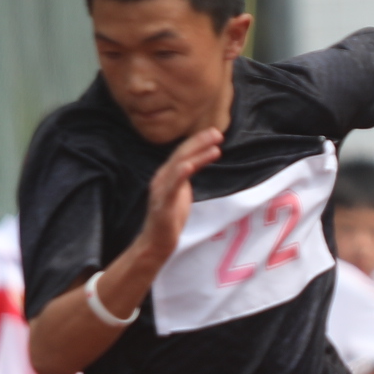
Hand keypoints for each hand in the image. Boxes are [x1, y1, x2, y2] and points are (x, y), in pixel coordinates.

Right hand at [137, 126, 224, 267]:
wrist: (157, 242)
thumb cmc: (170, 217)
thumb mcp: (181, 191)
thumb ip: (185, 175)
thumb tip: (197, 161)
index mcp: (166, 174)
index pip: (183, 153)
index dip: (197, 141)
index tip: (214, 132)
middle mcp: (162, 178)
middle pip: (181, 154)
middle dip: (199, 142)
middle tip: (217, 132)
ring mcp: (161, 190)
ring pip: (179, 166)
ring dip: (197, 154)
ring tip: (215, 146)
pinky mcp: (163, 204)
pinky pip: (172, 186)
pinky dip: (181, 173)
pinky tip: (190, 165)